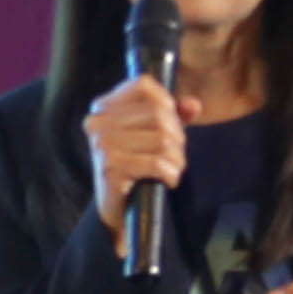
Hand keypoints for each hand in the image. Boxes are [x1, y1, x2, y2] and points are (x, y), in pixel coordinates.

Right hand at [84, 74, 186, 217]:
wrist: (116, 209)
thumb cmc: (135, 167)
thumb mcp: (152, 135)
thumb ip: (173, 115)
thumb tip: (194, 105)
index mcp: (103, 108)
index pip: (143, 84)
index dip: (166, 100)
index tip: (171, 122)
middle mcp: (98, 122)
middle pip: (158, 113)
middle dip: (177, 136)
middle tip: (176, 154)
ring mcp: (102, 145)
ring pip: (162, 139)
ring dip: (177, 158)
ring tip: (173, 168)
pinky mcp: (111, 168)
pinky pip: (157, 163)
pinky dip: (171, 173)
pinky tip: (169, 180)